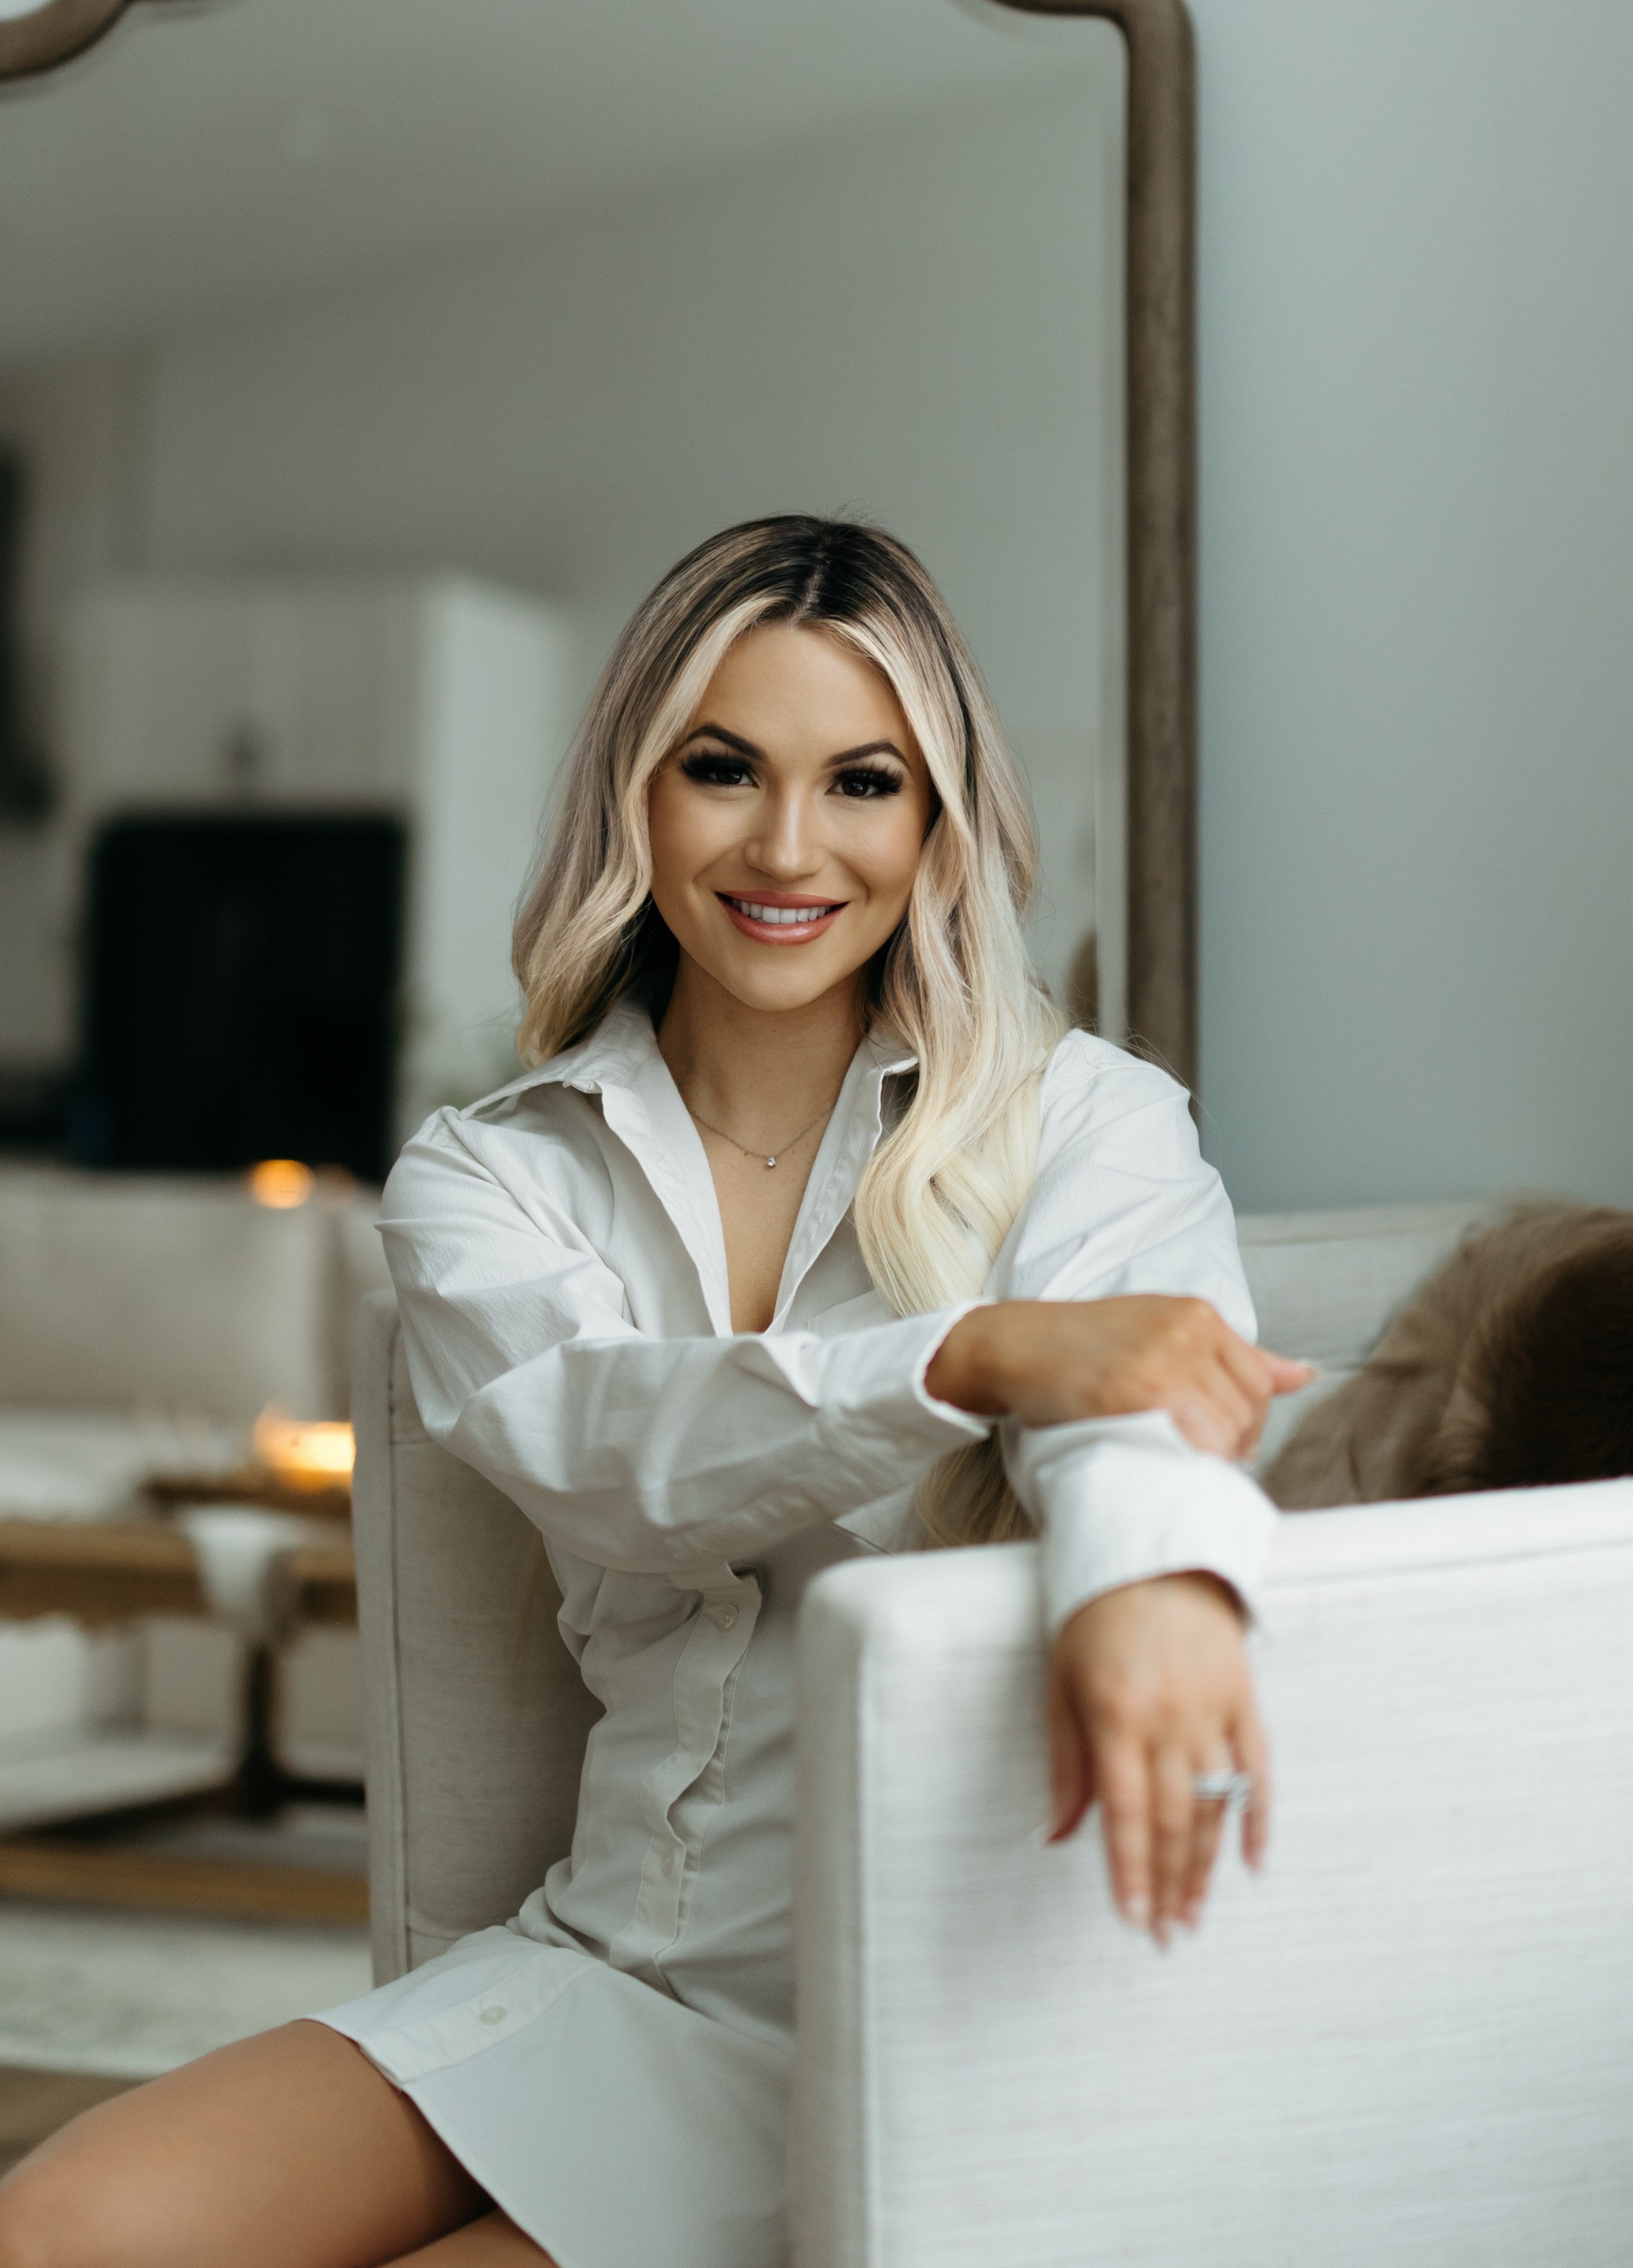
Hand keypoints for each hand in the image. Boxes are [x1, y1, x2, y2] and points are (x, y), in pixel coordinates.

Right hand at [925, 1295, 1312, 1459]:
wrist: (1012, 1345)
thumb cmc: (1082, 1345)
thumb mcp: (1160, 1330)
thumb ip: (1231, 1356)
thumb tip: (1304, 1375)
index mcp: (1198, 1313)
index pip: (1259, 1382)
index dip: (1247, 1424)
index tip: (1220, 1442)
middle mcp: (1188, 1331)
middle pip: (1246, 1412)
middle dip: (1230, 1446)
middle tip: (1194, 1460)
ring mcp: (1163, 1361)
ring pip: (1224, 1432)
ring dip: (1206, 1460)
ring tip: (1173, 1463)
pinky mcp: (1135, 1392)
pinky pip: (1191, 1442)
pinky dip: (1183, 1462)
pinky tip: (1158, 1460)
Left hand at [1047, 1572, 1268, 1940]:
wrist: (1154, 1552)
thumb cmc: (1093, 1619)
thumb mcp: (1061, 1683)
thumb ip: (1065, 1763)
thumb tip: (1057, 1835)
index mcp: (1117, 1715)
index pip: (1126, 1813)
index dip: (1130, 1873)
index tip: (1132, 1921)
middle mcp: (1170, 1718)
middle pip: (1175, 1821)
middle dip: (1169, 1886)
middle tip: (1166, 1936)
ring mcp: (1213, 1709)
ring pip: (1215, 1806)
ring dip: (1207, 1867)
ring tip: (1195, 1915)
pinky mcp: (1245, 1697)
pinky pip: (1258, 1768)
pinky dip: (1259, 1817)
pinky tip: (1252, 1862)